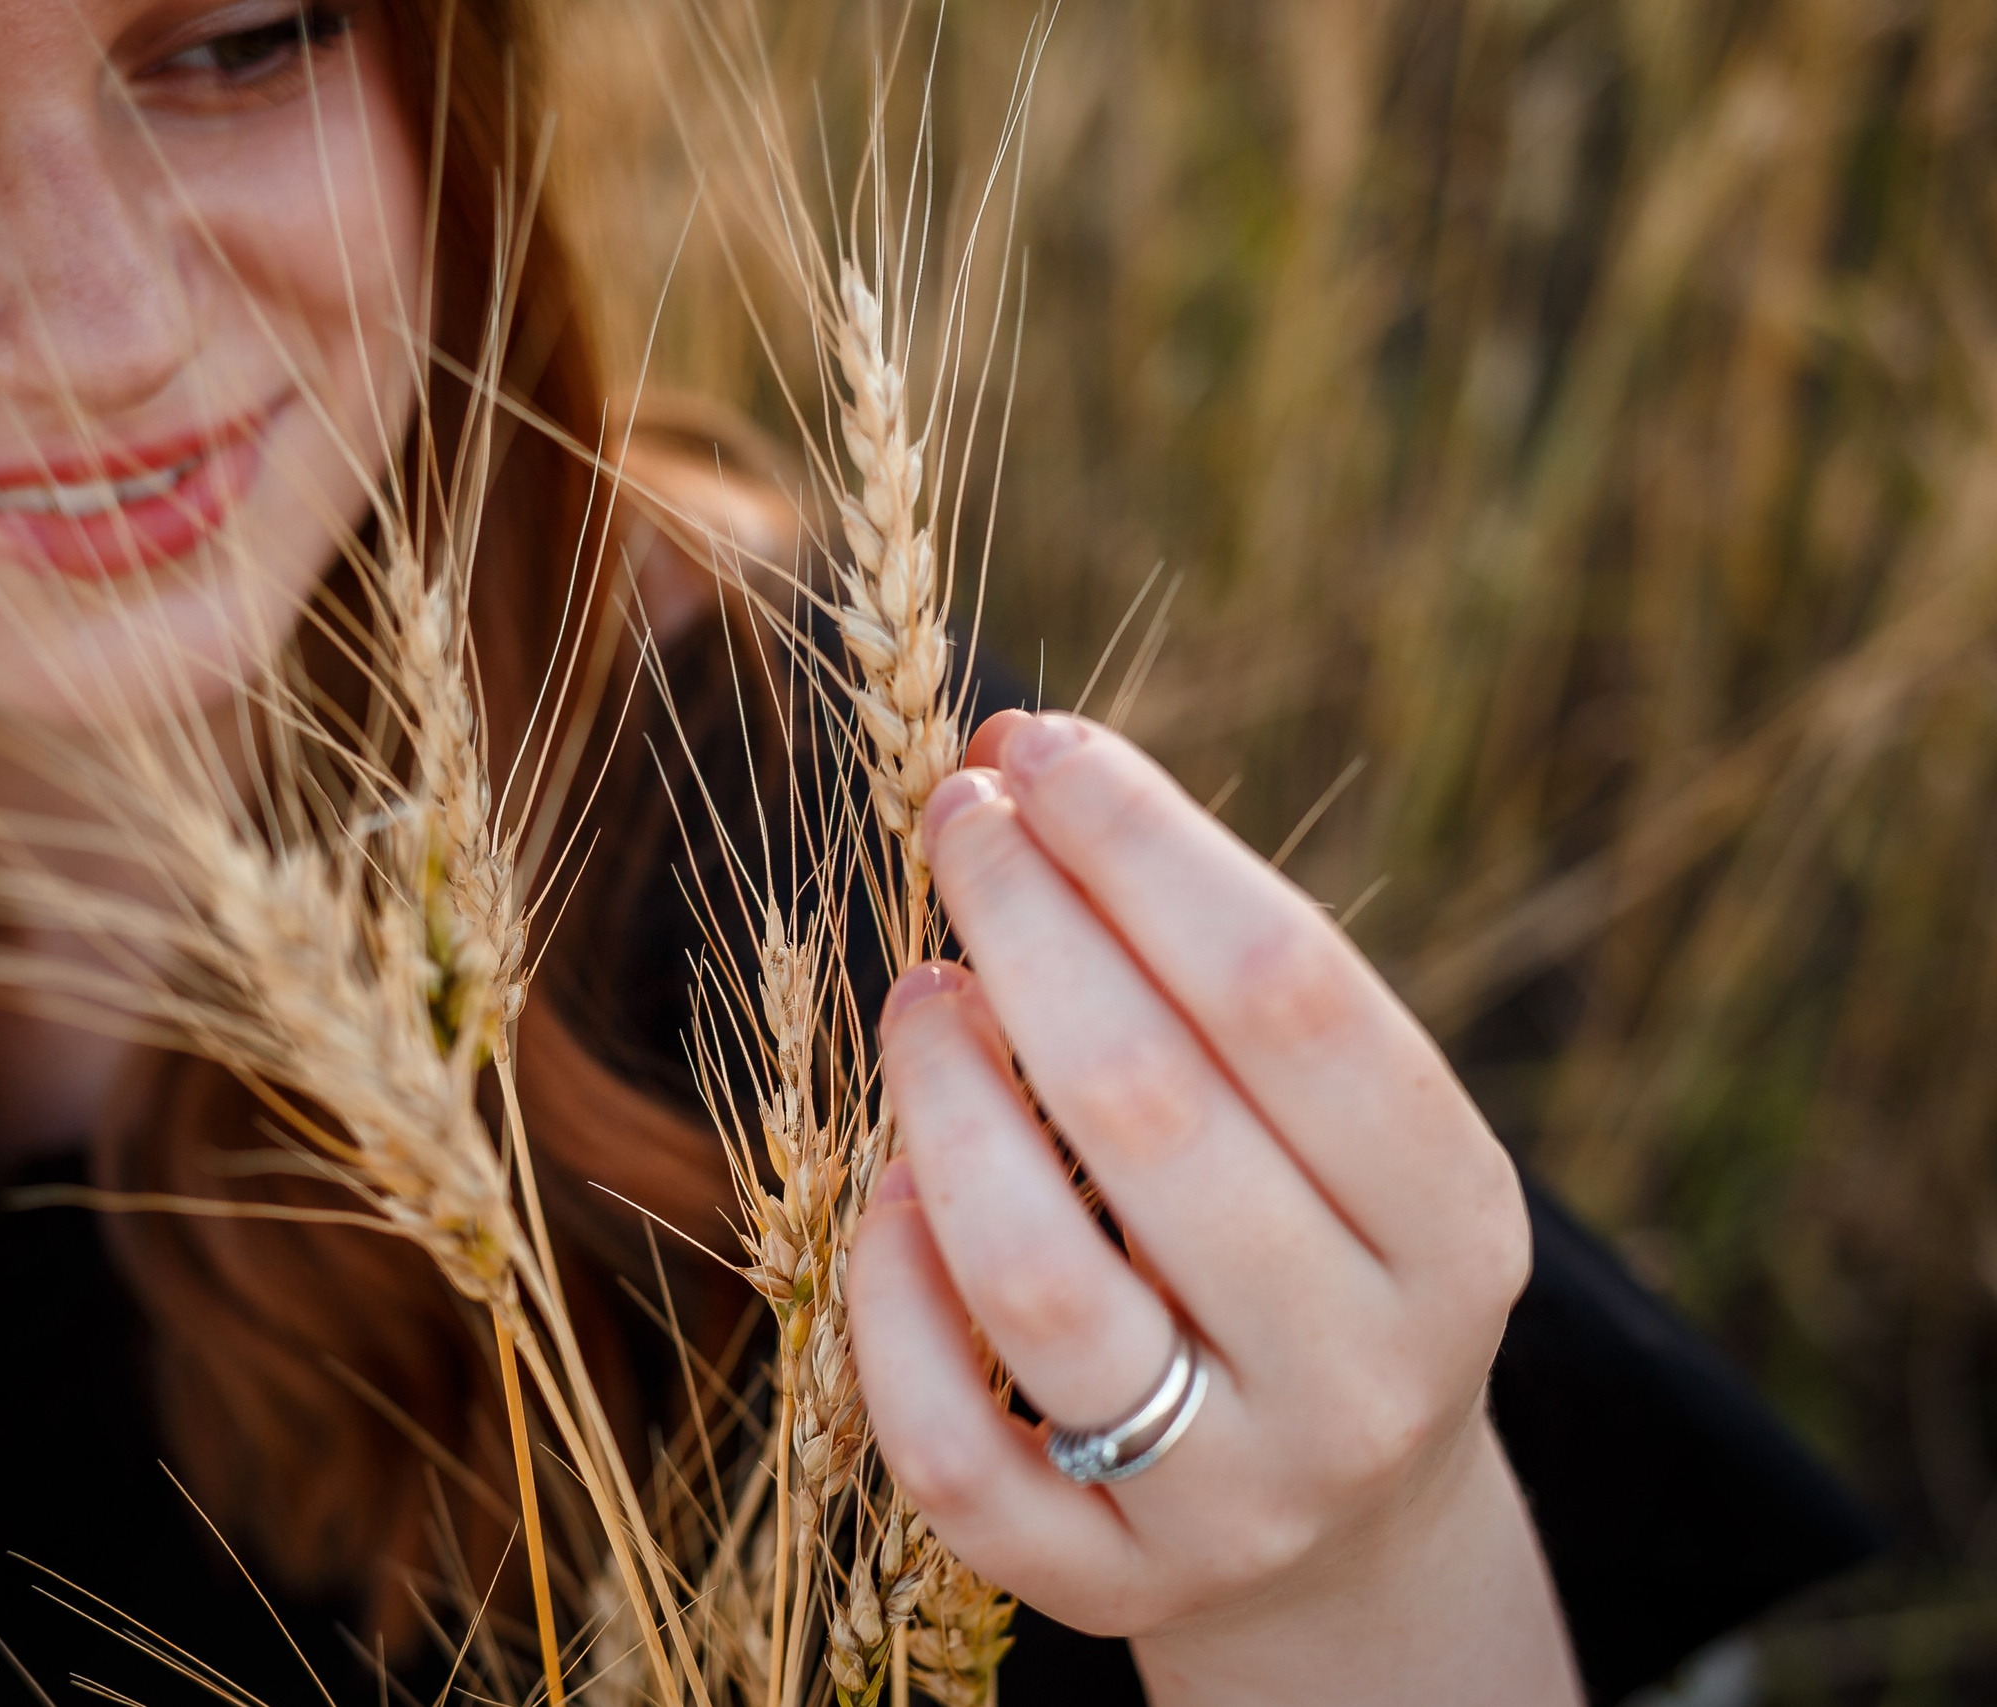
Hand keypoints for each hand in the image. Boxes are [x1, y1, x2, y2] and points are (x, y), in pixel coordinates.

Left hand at [848, 712, 1580, 1705]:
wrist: (1344, 1534)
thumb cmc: (1313, 1254)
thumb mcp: (1336, 1130)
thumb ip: (1208, 973)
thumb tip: (1020, 765)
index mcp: (1456, 1223)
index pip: (1290, 993)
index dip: (1144, 847)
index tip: (1037, 747)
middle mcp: (1361, 1368)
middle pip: (1153, 1113)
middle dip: (1028, 928)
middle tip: (952, 818)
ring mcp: (1234, 1495)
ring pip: (1043, 1285)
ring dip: (948, 1102)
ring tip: (919, 996)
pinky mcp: (1108, 1582)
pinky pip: (961, 1451)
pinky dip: (898, 1304)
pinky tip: (888, 1195)